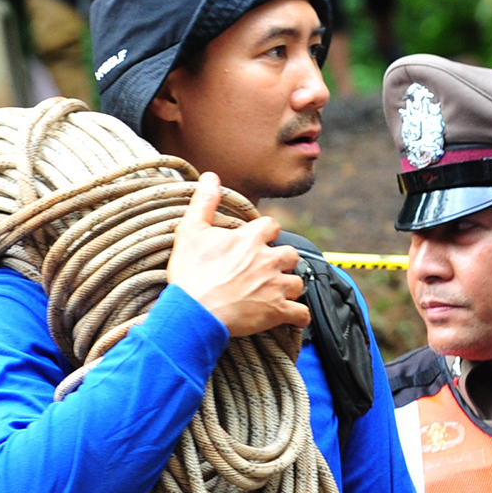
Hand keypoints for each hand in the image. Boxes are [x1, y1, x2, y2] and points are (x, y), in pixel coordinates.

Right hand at [166, 174, 308, 336]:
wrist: (193, 313)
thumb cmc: (190, 275)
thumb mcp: (190, 232)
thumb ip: (204, 202)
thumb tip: (210, 176)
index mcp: (251, 239)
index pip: (272, 226)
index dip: (266, 233)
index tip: (257, 241)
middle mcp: (269, 260)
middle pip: (291, 255)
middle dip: (282, 261)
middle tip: (267, 269)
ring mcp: (275, 287)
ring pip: (298, 283)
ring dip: (289, 287)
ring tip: (276, 292)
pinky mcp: (277, 312)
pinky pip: (301, 313)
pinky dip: (298, 315)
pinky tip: (293, 315)